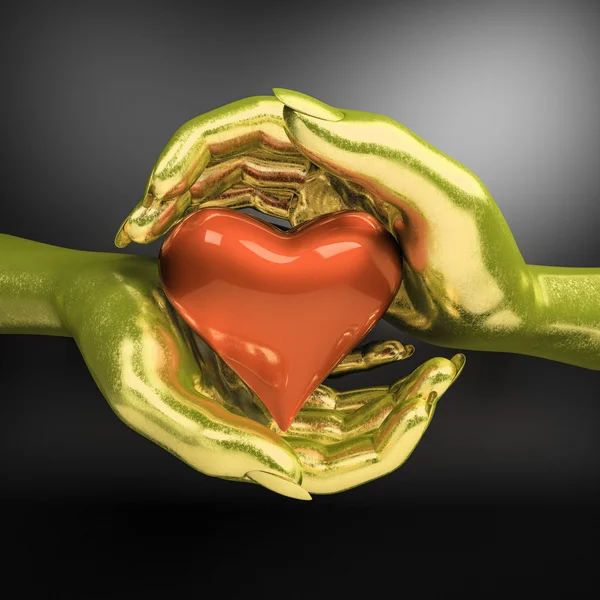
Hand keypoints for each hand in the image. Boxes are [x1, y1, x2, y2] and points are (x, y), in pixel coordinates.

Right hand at [0, 235, 463, 497]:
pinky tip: (392, 341)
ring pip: (351, 406)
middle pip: (352, 437)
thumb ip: (216, 446)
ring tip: (434, 364)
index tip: (424, 402)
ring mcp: (268, 390)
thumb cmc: (113, 340)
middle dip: (405, 414)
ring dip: (395, 390)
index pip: (332, 465)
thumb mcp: (149, 397)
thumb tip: (295, 483)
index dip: (385, 444)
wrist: (101, 293)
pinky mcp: (268, 356)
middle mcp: (262, 423)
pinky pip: (329, 367)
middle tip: (444, 376)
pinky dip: (366, 359)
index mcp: (238, 444)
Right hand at [115, 89, 599, 368]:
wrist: (493, 308)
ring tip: (145, 239)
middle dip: (174, 183)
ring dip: (184, 210)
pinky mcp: (317, 243)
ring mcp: (319, 207)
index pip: (254, 128)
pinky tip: (191, 258)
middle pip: (232, 159)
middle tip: (135, 225)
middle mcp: (327, 171)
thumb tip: (289, 107)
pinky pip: (255, 231)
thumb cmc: (480, 259)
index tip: (158, 189)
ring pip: (233, 192)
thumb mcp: (440, 196)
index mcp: (349, 150)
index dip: (196, 150)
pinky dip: (218, 238)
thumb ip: (373, 146)